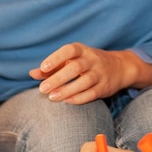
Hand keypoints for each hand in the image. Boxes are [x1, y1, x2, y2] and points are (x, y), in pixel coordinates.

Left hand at [29, 43, 151, 103]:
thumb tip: (32, 73)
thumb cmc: (88, 63)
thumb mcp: (72, 60)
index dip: (56, 58)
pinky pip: (92, 93)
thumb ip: (52, 67)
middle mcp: (92, 60)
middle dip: (58, 78)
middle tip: (42, 89)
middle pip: (76, 68)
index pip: (70, 50)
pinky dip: (79, 98)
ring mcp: (100, 74)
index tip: (43, 67)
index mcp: (82, 50)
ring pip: (84, 81)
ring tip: (52, 97)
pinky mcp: (105, 87)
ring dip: (67, 90)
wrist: (120, 67)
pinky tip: (67, 101)